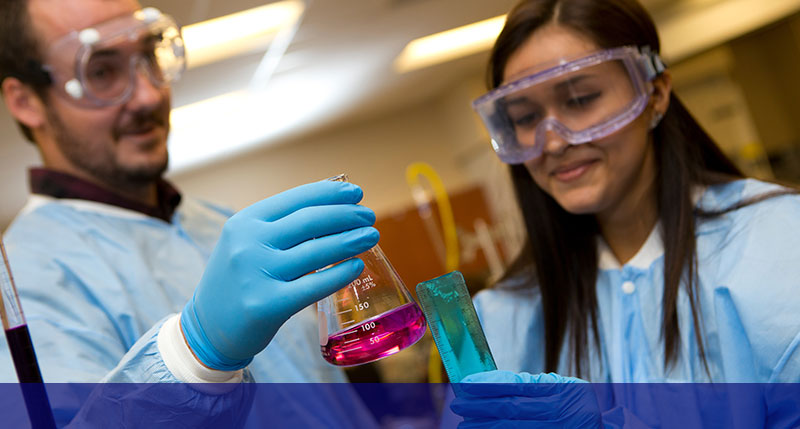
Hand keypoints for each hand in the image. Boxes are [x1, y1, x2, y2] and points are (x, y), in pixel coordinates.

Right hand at [180, 180, 379, 369]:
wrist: (208, 327)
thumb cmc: (240, 278)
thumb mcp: (249, 242)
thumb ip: (282, 225)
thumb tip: (334, 204)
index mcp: (246, 221)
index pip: (297, 199)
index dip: (331, 194)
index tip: (357, 193)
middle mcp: (249, 244)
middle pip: (310, 221)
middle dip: (347, 216)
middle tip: (370, 216)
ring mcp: (257, 274)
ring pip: (317, 252)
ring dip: (351, 241)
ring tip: (371, 236)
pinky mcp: (268, 305)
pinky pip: (314, 286)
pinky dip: (340, 274)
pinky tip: (356, 266)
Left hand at [450, 370, 601, 427]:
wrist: (604, 428)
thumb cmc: (578, 403)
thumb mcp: (564, 385)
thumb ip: (533, 384)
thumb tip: (493, 382)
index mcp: (558, 392)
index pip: (516, 387)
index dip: (488, 385)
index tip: (465, 383)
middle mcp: (556, 413)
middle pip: (510, 410)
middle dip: (480, 407)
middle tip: (458, 405)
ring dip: (485, 427)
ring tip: (465, 425)